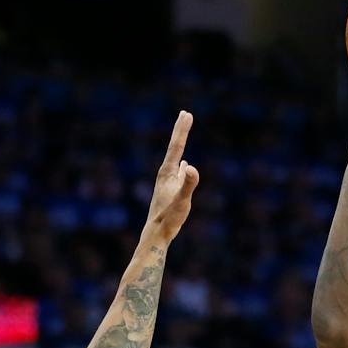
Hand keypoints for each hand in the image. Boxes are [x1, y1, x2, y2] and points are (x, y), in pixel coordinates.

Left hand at [146, 111, 200, 240]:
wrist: (156, 233)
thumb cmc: (169, 218)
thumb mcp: (182, 201)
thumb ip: (188, 184)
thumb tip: (191, 167)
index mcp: (167, 172)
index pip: (176, 146)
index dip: (182, 130)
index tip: (186, 113)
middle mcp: (166, 174)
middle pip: (175, 148)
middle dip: (180, 131)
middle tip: (184, 113)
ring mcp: (168, 182)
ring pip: (176, 158)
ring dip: (180, 145)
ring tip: (182, 134)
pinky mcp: (171, 190)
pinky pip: (178, 172)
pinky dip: (183, 163)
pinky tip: (185, 164)